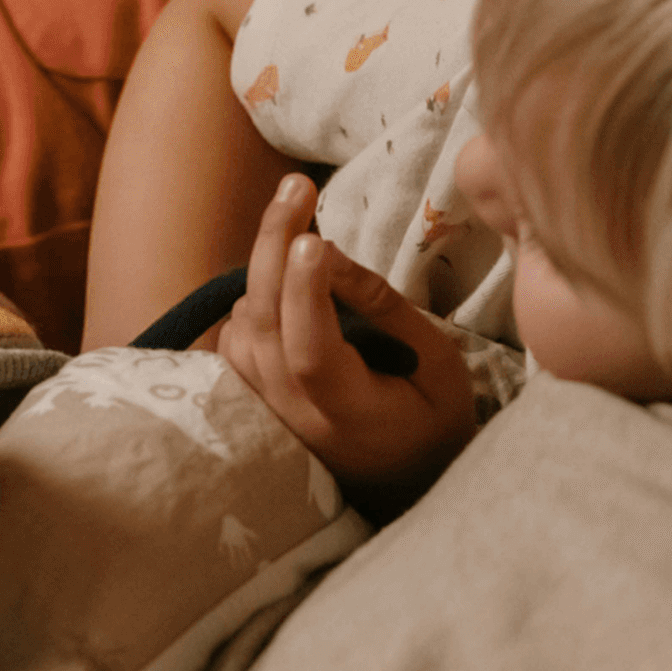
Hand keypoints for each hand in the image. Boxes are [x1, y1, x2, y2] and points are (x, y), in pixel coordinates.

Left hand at [218, 174, 478, 489]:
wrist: (408, 484)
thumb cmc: (434, 421)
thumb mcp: (438, 365)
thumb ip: (385, 310)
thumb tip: (329, 252)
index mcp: (351, 413)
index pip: (310, 350)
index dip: (305, 293)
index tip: (315, 237)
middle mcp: (296, 415)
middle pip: (263, 323)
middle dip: (274, 244)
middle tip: (296, 186)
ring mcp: (267, 412)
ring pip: (241, 326)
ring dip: (262, 268)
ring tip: (298, 222)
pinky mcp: (255, 404)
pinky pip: (233, 341)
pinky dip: (251, 299)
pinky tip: (283, 276)